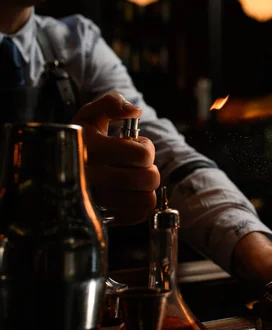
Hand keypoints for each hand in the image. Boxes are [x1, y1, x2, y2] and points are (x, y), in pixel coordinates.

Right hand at [72, 93, 159, 224]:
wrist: (55, 171)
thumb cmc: (82, 141)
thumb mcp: (90, 116)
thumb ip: (112, 103)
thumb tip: (135, 111)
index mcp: (91, 148)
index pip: (143, 155)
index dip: (145, 148)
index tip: (133, 146)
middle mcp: (91, 176)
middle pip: (148, 178)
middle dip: (149, 168)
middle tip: (136, 165)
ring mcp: (96, 200)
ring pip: (146, 200)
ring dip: (146, 188)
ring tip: (133, 179)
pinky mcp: (103, 217)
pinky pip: (139, 215)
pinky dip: (140, 204)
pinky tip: (129, 194)